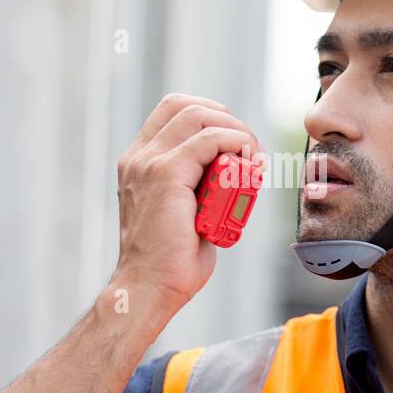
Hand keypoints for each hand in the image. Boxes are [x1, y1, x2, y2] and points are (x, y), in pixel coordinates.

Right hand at [112, 93, 264, 311]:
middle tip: (250, 150)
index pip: (173, 112)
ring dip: (235, 130)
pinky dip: (235, 143)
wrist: (149, 288)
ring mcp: (149, 163)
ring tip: (253, 158)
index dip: (210, 116)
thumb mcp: (183, 212)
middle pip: (185, 105)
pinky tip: (249, 163)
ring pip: (198, 115)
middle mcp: (139, 157)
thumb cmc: (170, 261)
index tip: (236, 142)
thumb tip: (232, 178)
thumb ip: (199, 189)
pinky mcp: (166, 174)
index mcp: (139, 162)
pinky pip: (209, 139)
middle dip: (226, 119)